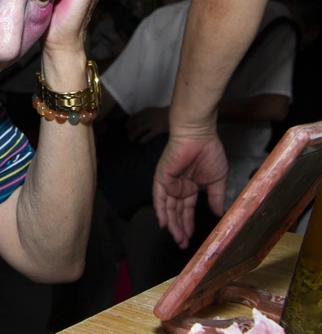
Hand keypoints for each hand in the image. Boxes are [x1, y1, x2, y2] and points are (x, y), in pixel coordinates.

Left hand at [126, 106, 168, 142]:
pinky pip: (148, 135)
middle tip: (128, 135)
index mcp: (145, 111)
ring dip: (133, 134)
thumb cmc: (163, 114)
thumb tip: (135, 121)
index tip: (126, 128)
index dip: (128, 123)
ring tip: (132, 139)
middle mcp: (147, 116)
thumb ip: (145, 115)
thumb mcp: (152, 111)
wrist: (176, 114)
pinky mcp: (158, 129)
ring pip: (139, 129)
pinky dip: (142, 139)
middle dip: (129, 130)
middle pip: (134, 124)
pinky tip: (140, 142)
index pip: (133, 117)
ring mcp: (152, 123)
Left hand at [153, 134, 227, 248]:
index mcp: (190, 187)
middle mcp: (178, 187)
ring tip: (178, 239)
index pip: (187, 210)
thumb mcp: (217, 180)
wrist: (199, 136)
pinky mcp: (162, 177)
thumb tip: (220, 214)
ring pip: (168, 208)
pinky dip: (160, 210)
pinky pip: (159, 197)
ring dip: (172, 224)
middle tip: (184, 244)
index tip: (193, 238)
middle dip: (180, 228)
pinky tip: (163, 224)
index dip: (189, 224)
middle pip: (177, 212)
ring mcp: (169, 183)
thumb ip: (216, 197)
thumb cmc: (209, 152)